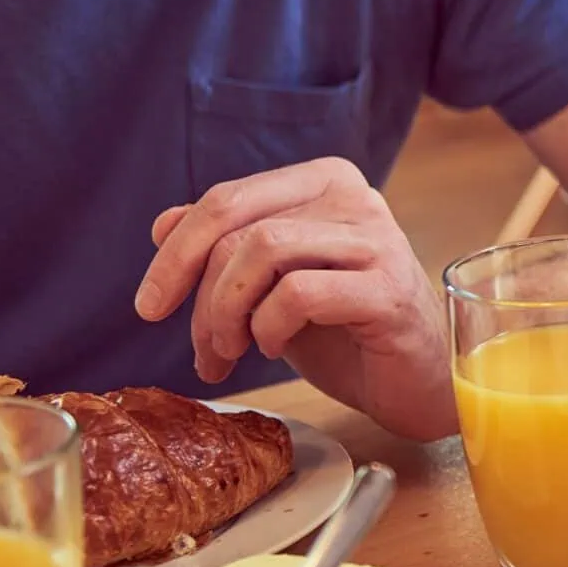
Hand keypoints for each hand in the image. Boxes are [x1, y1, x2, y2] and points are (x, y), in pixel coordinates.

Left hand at [135, 158, 456, 440]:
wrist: (417, 382)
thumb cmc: (348, 333)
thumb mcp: (272, 288)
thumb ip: (226, 250)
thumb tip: (163, 223)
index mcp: (326, 183)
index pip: (227, 199)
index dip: (175, 254)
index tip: (150, 307)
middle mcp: (356, 199)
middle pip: (238, 225)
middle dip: (199, 294)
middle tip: (203, 348)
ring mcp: (376, 242)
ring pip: (264, 250)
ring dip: (227, 312)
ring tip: (231, 353)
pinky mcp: (388, 290)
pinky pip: (298, 293)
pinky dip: (269, 326)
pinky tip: (277, 347)